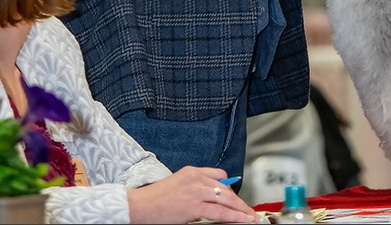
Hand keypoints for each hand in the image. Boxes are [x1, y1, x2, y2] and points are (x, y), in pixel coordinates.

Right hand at [127, 166, 256, 223]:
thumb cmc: (155, 199)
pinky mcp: (194, 205)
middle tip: (248, 210)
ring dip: (240, 209)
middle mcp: (196, 178)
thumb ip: (194, 187)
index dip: (230, 187)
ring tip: (249, 217)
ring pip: (227, 199)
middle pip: (226, 188)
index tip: (236, 197)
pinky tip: (241, 220)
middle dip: (239, 201)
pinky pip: (220, 212)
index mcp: (191, 171)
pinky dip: (233, 216)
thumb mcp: (177, 185)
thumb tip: (210, 197)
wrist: (141, 206)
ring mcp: (196, 191)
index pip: (219, 175)